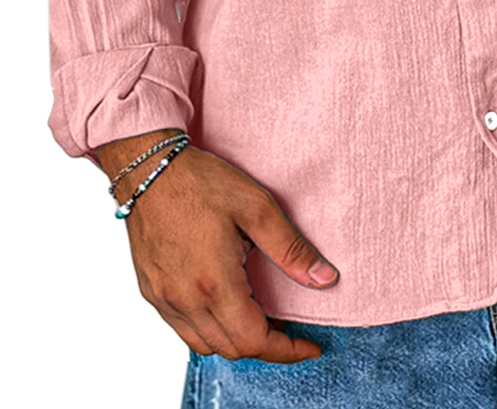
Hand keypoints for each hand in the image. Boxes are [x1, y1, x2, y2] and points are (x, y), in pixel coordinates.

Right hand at [97, 129, 337, 361]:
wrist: (148, 169)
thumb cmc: (201, 182)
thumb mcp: (256, 207)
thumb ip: (290, 249)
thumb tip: (325, 279)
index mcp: (215, 282)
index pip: (254, 340)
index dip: (287, 350)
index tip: (310, 347)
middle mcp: (185, 300)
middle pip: (232, 349)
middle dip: (267, 346)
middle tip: (291, 329)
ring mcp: (165, 299)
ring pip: (205, 345)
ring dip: (237, 341)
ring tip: (261, 318)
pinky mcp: (151, 292)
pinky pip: (183, 330)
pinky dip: (210, 331)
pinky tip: (226, 307)